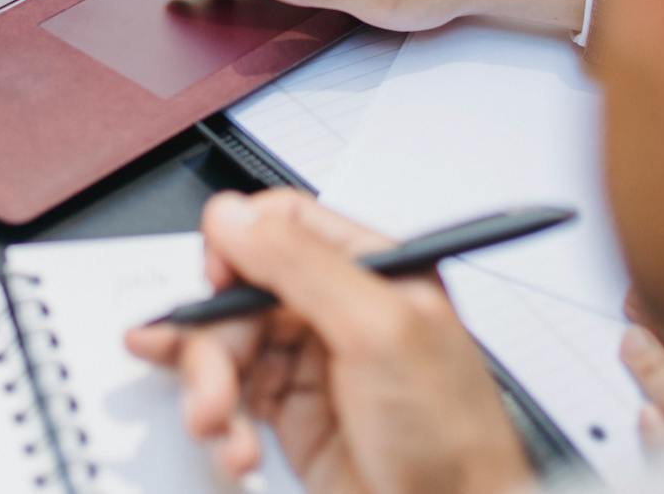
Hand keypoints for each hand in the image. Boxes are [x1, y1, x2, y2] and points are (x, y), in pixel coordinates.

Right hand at [125, 190, 530, 493]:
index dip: (236, 248)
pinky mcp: (295, 415)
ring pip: (229, 347)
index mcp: (371, 268)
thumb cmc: (452, 438)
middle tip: (211, 386)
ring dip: (213, 388)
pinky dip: (224, 424)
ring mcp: (315, 363)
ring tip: (220, 426)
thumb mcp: (378, 331)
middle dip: (214, 340)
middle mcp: (340, 309)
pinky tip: (239, 447)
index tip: (214, 285)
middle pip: (241, 292)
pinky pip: (233, 399)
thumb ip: (302, 265)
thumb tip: (234, 215)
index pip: (283, 225)